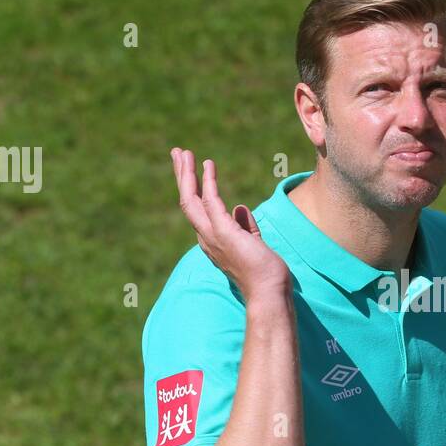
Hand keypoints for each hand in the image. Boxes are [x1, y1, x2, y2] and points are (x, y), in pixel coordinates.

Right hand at [171, 148, 290, 300]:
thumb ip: (246, 226)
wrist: (268, 292)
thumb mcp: (253, 243)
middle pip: (187, 201)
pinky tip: (207, 164)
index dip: (194, 188)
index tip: (192, 168)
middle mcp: (206, 238)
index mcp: (212, 241)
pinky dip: (208, 181)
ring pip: (190, 200)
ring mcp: (212, 236)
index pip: (197, 210)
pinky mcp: (223, 232)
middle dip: (182, 176)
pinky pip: (210, 201)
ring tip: (183, 153)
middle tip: (177, 153)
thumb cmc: (263, 273)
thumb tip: (240, 207)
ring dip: (186, 174)